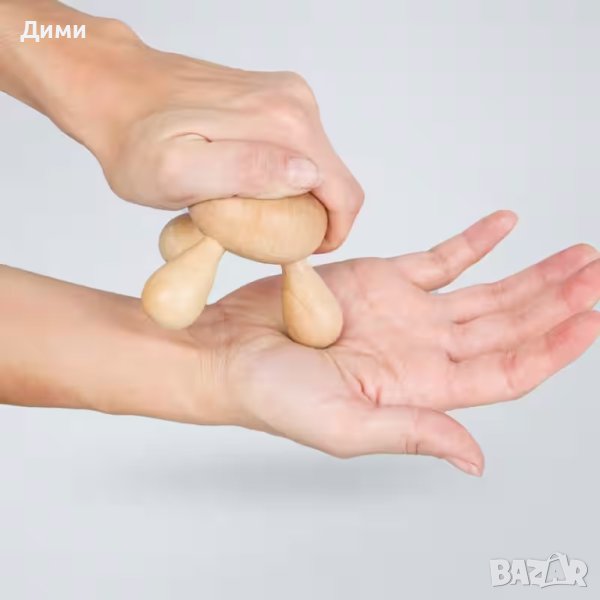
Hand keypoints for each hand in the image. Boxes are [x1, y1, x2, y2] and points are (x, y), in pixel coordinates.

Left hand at [1, 7, 362, 251]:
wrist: (116, 90)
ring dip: (292, 197)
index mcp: (284, 126)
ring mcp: (287, 97)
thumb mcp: (178, 173)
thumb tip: (308, 175)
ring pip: (316, 167)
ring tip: (244, 206)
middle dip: (308, 217)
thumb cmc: (136, 143)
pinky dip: (279, 176)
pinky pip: (297, 150)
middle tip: (258, 232)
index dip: (332, 234)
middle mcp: (296, 104)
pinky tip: (240, 180)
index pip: (343, 193)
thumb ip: (244, 173)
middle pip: (333, 181)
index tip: (301, 252)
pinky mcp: (276, 98)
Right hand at [190, 211, 599, 474]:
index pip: (505, 370)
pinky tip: (505, 226)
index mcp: (420, 389)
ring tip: (575, 258)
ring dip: (531, 274)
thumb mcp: (343, 425)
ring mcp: (406, 313)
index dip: (552, 347)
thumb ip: (413, 433)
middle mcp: (422, 351)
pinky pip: (440, 259)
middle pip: (507, 327)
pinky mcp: (382, 280)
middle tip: (594, 277)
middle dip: (555, 303)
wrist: (228, 350)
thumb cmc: (271, 396)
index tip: (590, 319)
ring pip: (486, 293)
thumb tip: (475, 459)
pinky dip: (474, 242)